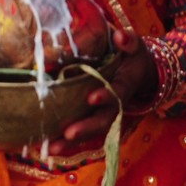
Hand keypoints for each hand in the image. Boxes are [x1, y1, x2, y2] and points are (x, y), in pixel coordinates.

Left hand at [49, 29, 155, 151]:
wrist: (139, 73)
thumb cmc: (132, 56)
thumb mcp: (134, 46)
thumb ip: (128, 41)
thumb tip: (120, 36)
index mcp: (125, 84)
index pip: (117, 92)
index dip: (106, 96)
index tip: (91, 97)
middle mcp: (116, 104)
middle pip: (103, 120)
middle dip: (86, 128)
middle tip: (68, 134)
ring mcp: (105, 113)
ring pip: (91, 131)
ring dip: (71, 142)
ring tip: (50, 150)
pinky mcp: (94, 117)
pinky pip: (82, 132)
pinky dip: (65, 141)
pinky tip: (45, 147)